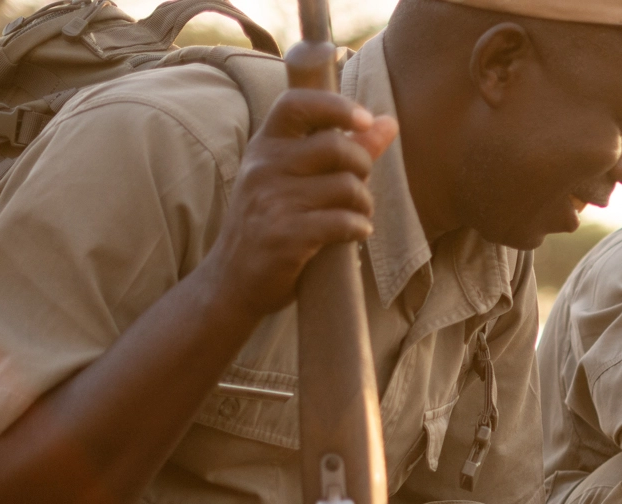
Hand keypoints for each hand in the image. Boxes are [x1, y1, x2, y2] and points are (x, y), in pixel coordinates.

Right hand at [200, 89, 398, 318]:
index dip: (336, 105)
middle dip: (363, 165)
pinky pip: (342, 222)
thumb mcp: (294, 180)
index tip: (366, 119)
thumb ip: (343, 150)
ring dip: (364, 204)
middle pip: (335, 146)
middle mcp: (264, 167)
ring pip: (346, 186)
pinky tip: (356, 234)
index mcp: (264, 146)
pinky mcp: (285, 235)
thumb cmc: (271, 225)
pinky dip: (359, 228)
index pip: (296, 104)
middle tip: (360, 187)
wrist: (232, 280)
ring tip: (359, 215)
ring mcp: (272, 200)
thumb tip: (388, 123)